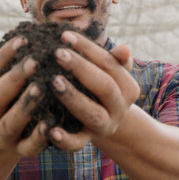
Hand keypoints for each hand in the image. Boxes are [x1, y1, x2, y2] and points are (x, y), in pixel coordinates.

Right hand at [0, 37, 48, 156]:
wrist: (12, 137)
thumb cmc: (8, 99)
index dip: (2, 57)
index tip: (22, 40)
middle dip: (14, 79)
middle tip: (35, 61)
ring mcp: (3, 139)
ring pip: (10, 123)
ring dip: (25, 104)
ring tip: (42, 86)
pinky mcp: (22, 152)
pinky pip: (30, 147)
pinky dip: (40, 136)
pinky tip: (51, 122)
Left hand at [48, 31, 139, 149]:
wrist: (98, 118)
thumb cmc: (97, 84)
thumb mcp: (107, 71)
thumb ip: (113, 59)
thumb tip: (124, 48)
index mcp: (128, 88)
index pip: (110, 64)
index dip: (89, 49)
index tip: (65, 35)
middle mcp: (120, 108)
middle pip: (105, 87)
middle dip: (81, 68)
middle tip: (57, 53)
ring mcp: (104, 126)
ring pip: (93, 115)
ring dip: (73, 98)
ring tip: (53, 81)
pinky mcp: (87, 140)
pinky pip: (77, 144)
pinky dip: (65, 139)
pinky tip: (50, 129)